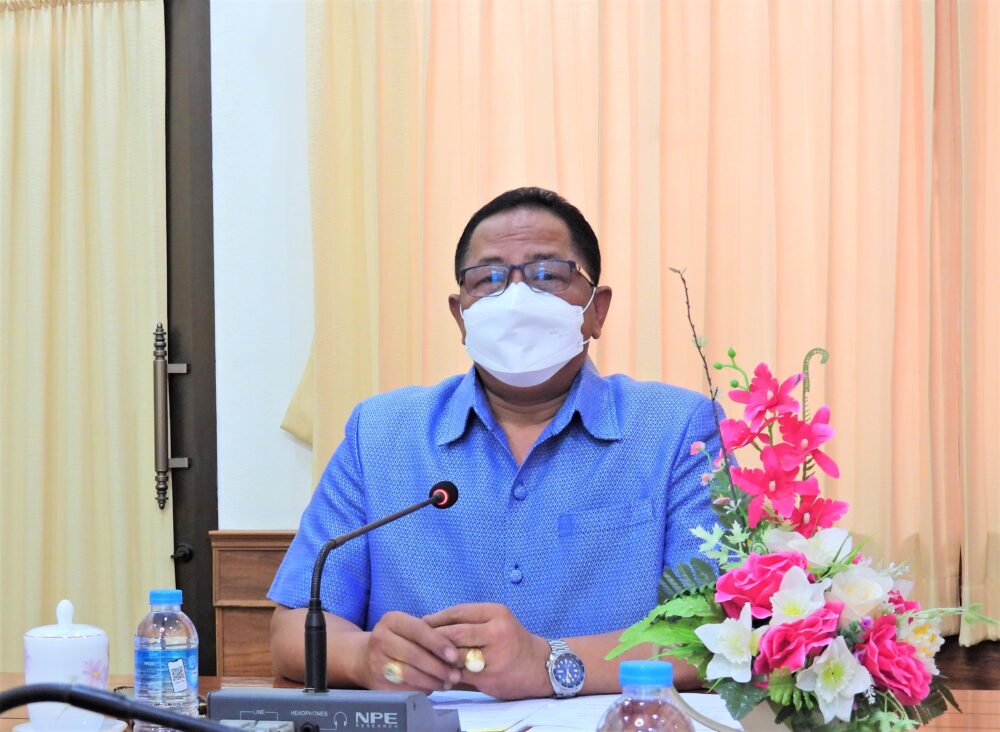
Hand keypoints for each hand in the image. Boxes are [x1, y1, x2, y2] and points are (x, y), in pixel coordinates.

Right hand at [357, 610, 461, 692]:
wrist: (364, 657)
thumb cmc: (398, 640)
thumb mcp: (408, 628)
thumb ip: (430, 634)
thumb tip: (458, 651)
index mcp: (391, 620)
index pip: (418, 630)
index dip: (438, 643)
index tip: (455, 656)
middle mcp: (380, 639)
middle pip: (414, 654)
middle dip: (438, 667)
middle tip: (455, 675)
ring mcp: (376, 662)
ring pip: (410, 674)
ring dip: (432, 681)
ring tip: (447, 683)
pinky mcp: (376, 683)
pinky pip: (404, 689)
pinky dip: (421, 690)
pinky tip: (432, 688)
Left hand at [423, 603, 551, 699]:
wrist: (540, 666)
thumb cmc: (512, 642)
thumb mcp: (496, 622)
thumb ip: (468, 623)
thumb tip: (429, 624)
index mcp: (496, 612)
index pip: (457, 612)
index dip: (436, 619)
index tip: (420, 625)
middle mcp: (496, 631)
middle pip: (454, 633)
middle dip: (433, 639)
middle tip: (417, 644)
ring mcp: (494, 655)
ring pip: (455, 655)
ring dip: (438, 659)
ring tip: (426, 659)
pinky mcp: (490, 675)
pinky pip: (461, 673)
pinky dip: (447, 674)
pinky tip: (440, 674)